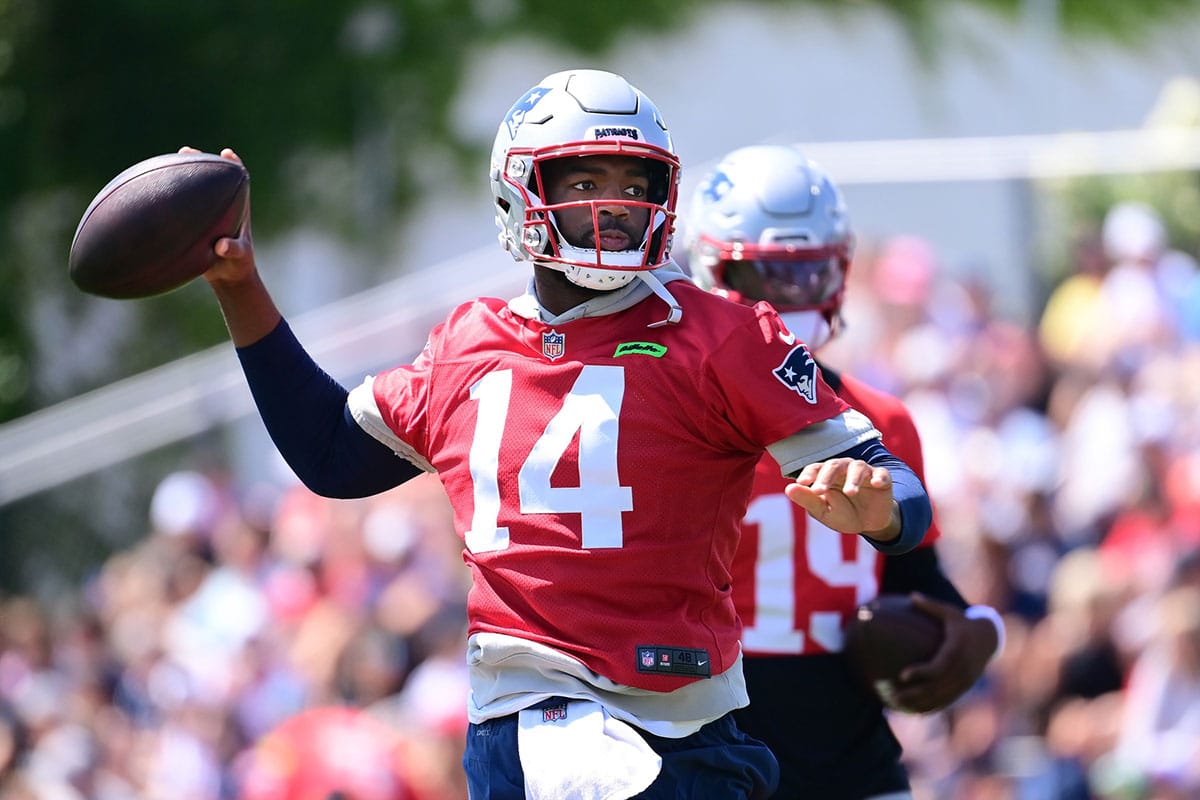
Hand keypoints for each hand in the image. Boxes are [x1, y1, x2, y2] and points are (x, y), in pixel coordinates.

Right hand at [178, 146, 279, 346]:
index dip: (233, 165)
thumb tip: (222, 246)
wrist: (227, 277)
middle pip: (210, 177)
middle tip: (187, 150)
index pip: (237, 180)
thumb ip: (234, 250)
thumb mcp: (239, 258)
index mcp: (236, 208)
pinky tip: (146, 197)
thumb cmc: (238, 265)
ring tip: (163, 163)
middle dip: (199, 162)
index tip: (226, 154)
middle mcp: (219, 206)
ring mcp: (204, 213)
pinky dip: (166, 203)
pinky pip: (177, 209)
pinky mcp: (191, 224)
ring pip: (191, 191)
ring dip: (178, 176)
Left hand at [784, 458, 896, 536]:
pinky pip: (881, 474)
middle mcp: (844, 469)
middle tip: (820, 491)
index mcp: (827, 475)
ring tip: (850, 492)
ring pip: (857, 467)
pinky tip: (876, 484)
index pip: (816, 468)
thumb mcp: (824, 512)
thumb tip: (788, 489)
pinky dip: (879, 477)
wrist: (869, 524)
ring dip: (853, 479)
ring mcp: (864, 472)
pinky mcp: (882, 479)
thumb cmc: (842, 514)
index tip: (802, 483)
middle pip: (834, 465)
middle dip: (826, 477)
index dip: (809, 474)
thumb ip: (808, 500)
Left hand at [881, 593, 997, 712]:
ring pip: (940, 697)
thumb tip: (911, 595)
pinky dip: (930, 706)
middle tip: (893, 696)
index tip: (902, 675)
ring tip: (896, 705)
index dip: (921, 673)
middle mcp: (961, 670)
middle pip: (936, 688)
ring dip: (919, 704)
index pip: (938, 667)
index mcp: (956, 652)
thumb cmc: (963, 623)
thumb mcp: (950, 612)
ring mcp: (964, 681)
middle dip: (915, 694)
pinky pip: (946, 700)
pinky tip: (913, 711)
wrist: (990, 639)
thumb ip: (931, 606)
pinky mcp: (964, 687)